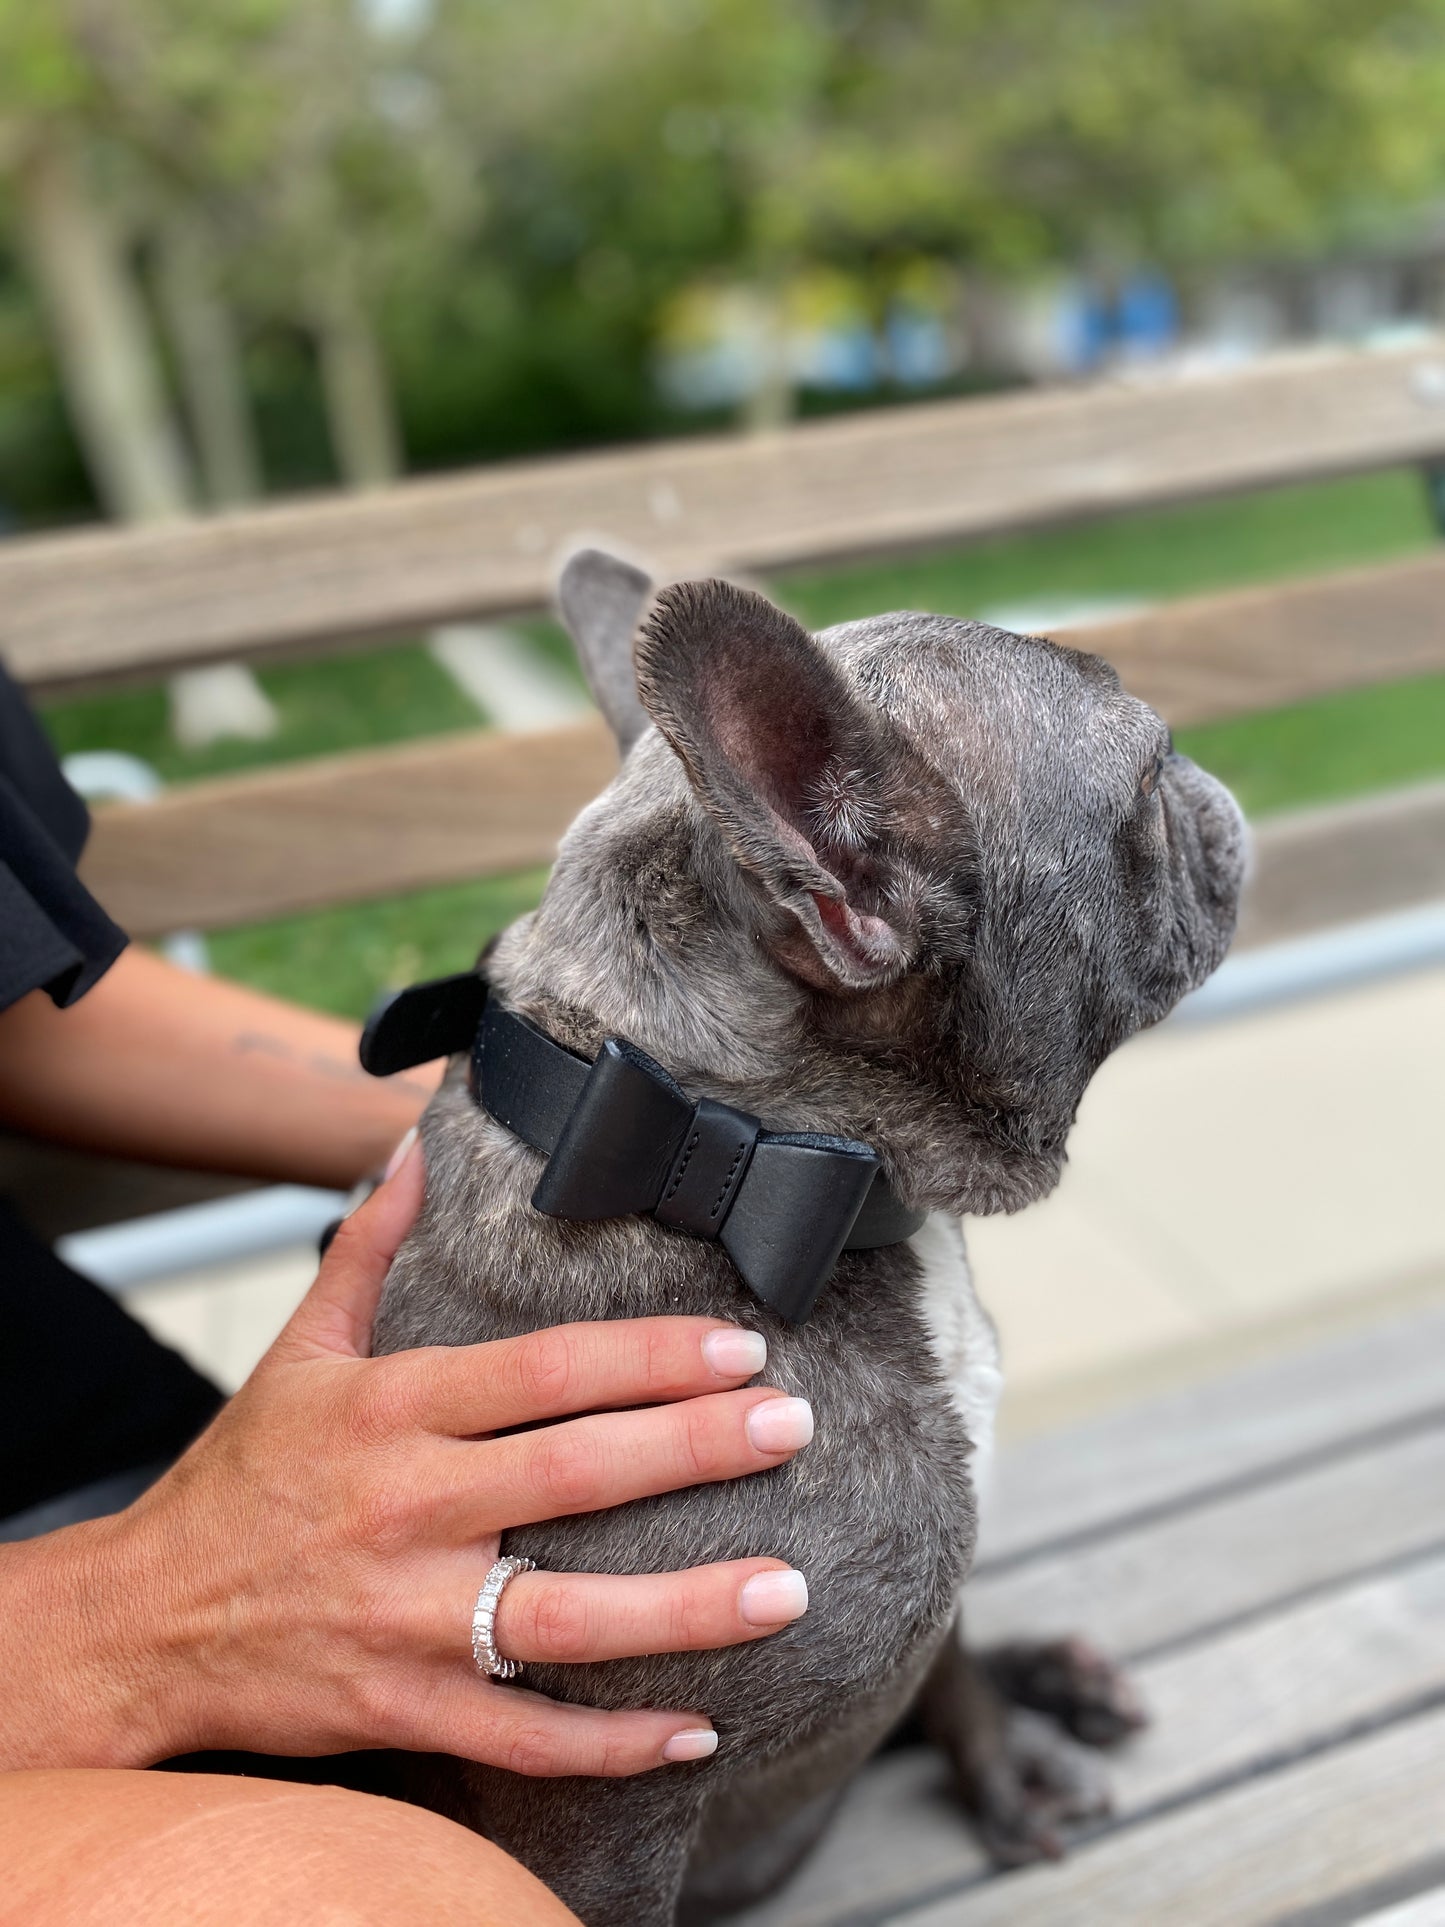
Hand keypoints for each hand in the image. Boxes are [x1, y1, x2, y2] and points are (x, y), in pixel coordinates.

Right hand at [1, 1140, 812, 1778]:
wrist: (143, 1621)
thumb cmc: (239, 1479)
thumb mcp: (299, 1350)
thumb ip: (369, 1246)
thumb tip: (412, 1148)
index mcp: (391, 1409)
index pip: (544, 1372)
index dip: (648, 1357)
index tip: (740, 1347)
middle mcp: (406, 1507)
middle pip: (574, 1474)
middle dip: (696, 1447)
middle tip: (792, 1426)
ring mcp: (407, 1615)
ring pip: (565, 1615)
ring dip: (684, 1607)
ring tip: (784, 1587)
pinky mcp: (404, 1706)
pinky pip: (523, 1735)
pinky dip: (610, 1742)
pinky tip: (696, 1731)